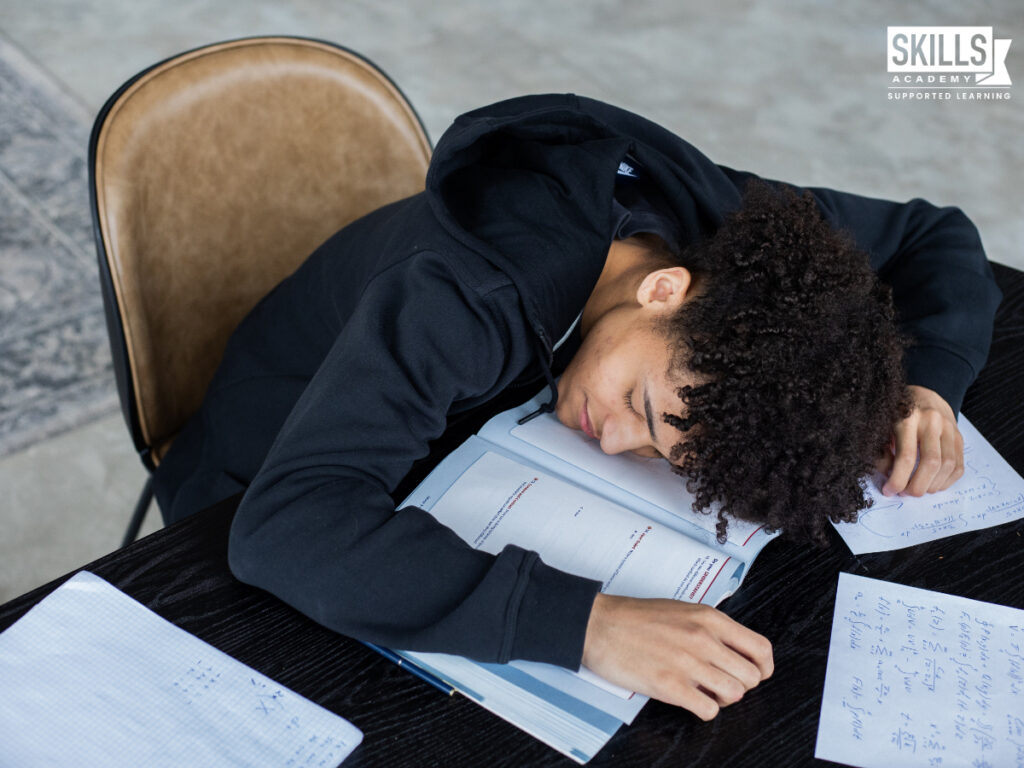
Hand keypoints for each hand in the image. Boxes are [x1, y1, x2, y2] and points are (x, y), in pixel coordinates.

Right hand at [581, 593, 772, 720]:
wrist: (598, 624)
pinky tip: (690, 699)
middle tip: (721, 683)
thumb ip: (709, 627)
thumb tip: (733, 649)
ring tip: (704, 691)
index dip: (763, 667)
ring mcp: (688, 663)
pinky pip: (709, 710)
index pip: (760, 648)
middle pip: (751, 677)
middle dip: (740, 685)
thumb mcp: (681, 609)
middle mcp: (703, 639)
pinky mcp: (670, 686)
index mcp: (708, 618)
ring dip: (722, 699)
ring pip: (734, 695)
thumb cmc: (634, 617)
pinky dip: (704, 710)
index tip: (756, 673)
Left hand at [877, 384, 963, 496]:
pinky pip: (959, 465)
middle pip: (931, 463)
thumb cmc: (896, 413)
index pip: (906, 456)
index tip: (889, 491)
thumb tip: (888, 477)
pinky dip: (947, 481)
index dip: (898, 480)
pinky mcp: (959, 436)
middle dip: (918, 486)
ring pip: (948, 465)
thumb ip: (881, 452)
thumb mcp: (881, 427)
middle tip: (905, 494)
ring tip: (918, 490)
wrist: (923, 395)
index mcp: (908, 418)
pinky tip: (933, 484)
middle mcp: (932, 422)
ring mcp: (950, 428)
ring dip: (933, 485)